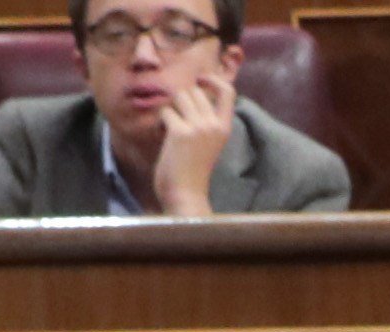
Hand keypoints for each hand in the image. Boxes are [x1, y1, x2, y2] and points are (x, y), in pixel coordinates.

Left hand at [153, 61, 236, 216]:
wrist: (186, 195)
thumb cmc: (193, 170)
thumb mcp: (208, 142)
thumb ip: (206, 120)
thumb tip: (190, 93)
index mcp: (224, 128)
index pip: (228, 91)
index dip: (213, 80)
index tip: (201, 80)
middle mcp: (214, 124)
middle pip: (195, 90)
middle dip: (181, 100)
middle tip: (177, 119)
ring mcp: (198, 127)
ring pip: (179, 95)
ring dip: (171, 108)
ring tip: (171, 128)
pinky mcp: (180, 132)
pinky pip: (165, 112)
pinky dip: (161, 122)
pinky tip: (164, 137)